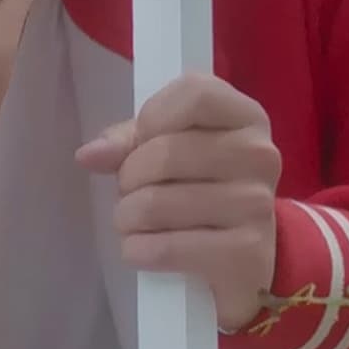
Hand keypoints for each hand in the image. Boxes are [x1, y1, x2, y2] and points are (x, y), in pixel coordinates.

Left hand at [76, 72, 280, 331]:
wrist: (243, 255)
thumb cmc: (201, 187)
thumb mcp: (169, 148)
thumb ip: (129, 140)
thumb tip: (89, 155)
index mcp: (245, 116)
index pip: (195, 93)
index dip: (153, 117)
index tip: (143, 141)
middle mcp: (259, 154)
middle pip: (165, 152)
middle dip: (128, 178)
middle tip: (129, 192)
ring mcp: (257, 204)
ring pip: (157, 203)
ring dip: (127, 217)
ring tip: (133, 222)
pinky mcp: (246, 252)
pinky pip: (167, 248)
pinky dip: (138, 250)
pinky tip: (140, 250)